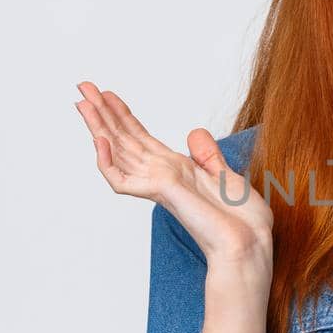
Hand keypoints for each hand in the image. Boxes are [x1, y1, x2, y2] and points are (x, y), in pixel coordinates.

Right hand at [74, 81, 272, 269]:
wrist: (250, 245)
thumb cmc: (243, 223)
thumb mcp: (228, 177)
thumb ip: (208, 156)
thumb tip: (194, 133)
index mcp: (177, 171)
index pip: (141, 137)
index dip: (123, 115)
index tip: (108, 95)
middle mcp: (163, 176)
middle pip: (123, 139)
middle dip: (103, 113)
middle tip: (83, 87)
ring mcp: (159, 185)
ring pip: (117, 153)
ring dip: (98, 127)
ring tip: (82, 101)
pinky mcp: (161, 194)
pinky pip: (122, 179)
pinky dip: (108, 161)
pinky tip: (101, 139)